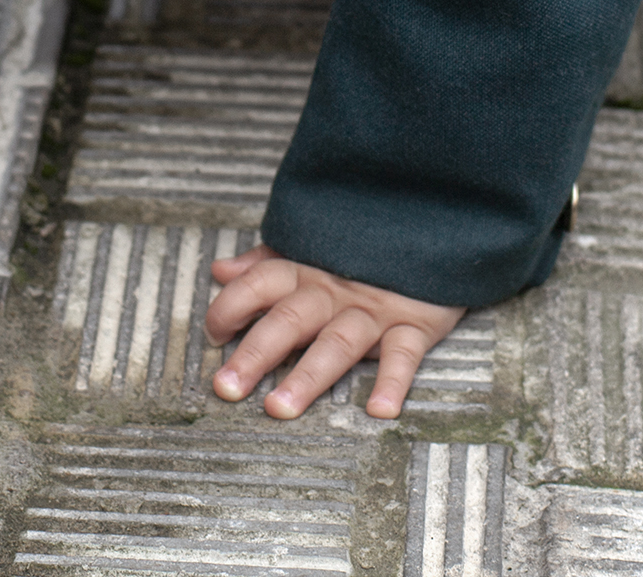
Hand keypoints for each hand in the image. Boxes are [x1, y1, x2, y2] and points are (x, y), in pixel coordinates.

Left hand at [203, 244, 463, 419]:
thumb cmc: (359, 255)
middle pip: (290, 319)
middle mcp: (334, 291)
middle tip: (226, 388)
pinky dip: (393, 381)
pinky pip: (404, 354)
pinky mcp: (414, 325)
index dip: (232, 304)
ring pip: (337, 342)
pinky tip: (379, 410)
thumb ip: (264, 264)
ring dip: (308, 375)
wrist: (429, 231)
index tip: (213, 334)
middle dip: (256, 353)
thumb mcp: (310, 252)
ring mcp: (374, 310)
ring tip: (280, 408)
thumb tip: (218, 272)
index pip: (260, 282)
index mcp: (305, 271)